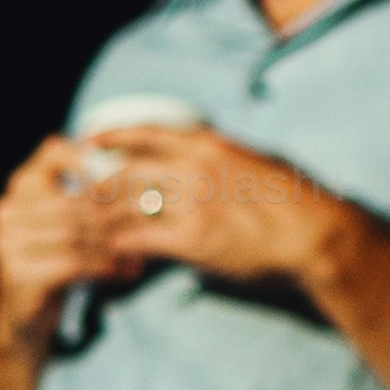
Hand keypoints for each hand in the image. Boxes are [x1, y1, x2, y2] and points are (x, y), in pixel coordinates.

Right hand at [0, 137, 137, 348]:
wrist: (25, 319)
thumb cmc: (56, 264)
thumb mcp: (70, 227)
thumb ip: (93, 203)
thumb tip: (146, 191)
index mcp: (19, 188)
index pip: (52, 152)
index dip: (91, 158)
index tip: (123, 179)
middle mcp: (7, 210)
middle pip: (74, 200)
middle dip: (117, 213)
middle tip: (151, 223)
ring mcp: (6, 242)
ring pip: (76, 233)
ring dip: (114, 245)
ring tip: (141, 254)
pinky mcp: (16, 274)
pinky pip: (71, 263)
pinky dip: (103, 266)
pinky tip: (125, 272)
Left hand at [74, 125, 364, 291]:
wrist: (314, 232)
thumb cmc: (294, 197)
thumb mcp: (257, 160)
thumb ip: (224, 156)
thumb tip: (208, 151)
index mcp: (208, 145)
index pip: (146, 132)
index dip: (111, 135)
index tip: (87, 139)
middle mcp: (193, 170)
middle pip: (124, 172)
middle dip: (95, 186)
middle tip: (76, 198)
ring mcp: (190, 205)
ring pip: (124, 206)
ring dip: (99, 220)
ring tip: (83, 231)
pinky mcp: (191, 240)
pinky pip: (138, 240)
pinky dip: (120, 249)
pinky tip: (112, 257)